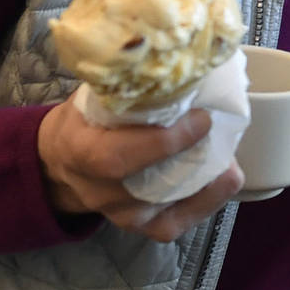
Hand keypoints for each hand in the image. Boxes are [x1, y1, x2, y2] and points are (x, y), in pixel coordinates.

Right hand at [37, 100, 242, 243]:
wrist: (61, 164)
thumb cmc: (84, 122)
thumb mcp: (92, 98)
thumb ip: (126, 88)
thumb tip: (174, 61)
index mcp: (81, 153)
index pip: (117, 157)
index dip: (164, 141)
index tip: (202, 117)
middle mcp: (100, 192)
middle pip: (149, 186)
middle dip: (193, 159)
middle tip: (221, 133)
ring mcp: (123, 216)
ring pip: (172, 207)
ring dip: (208, 180)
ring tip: (228, 153)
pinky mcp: (144, 228)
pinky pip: (181, 221)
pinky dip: (208, 199)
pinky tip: (222, 177)